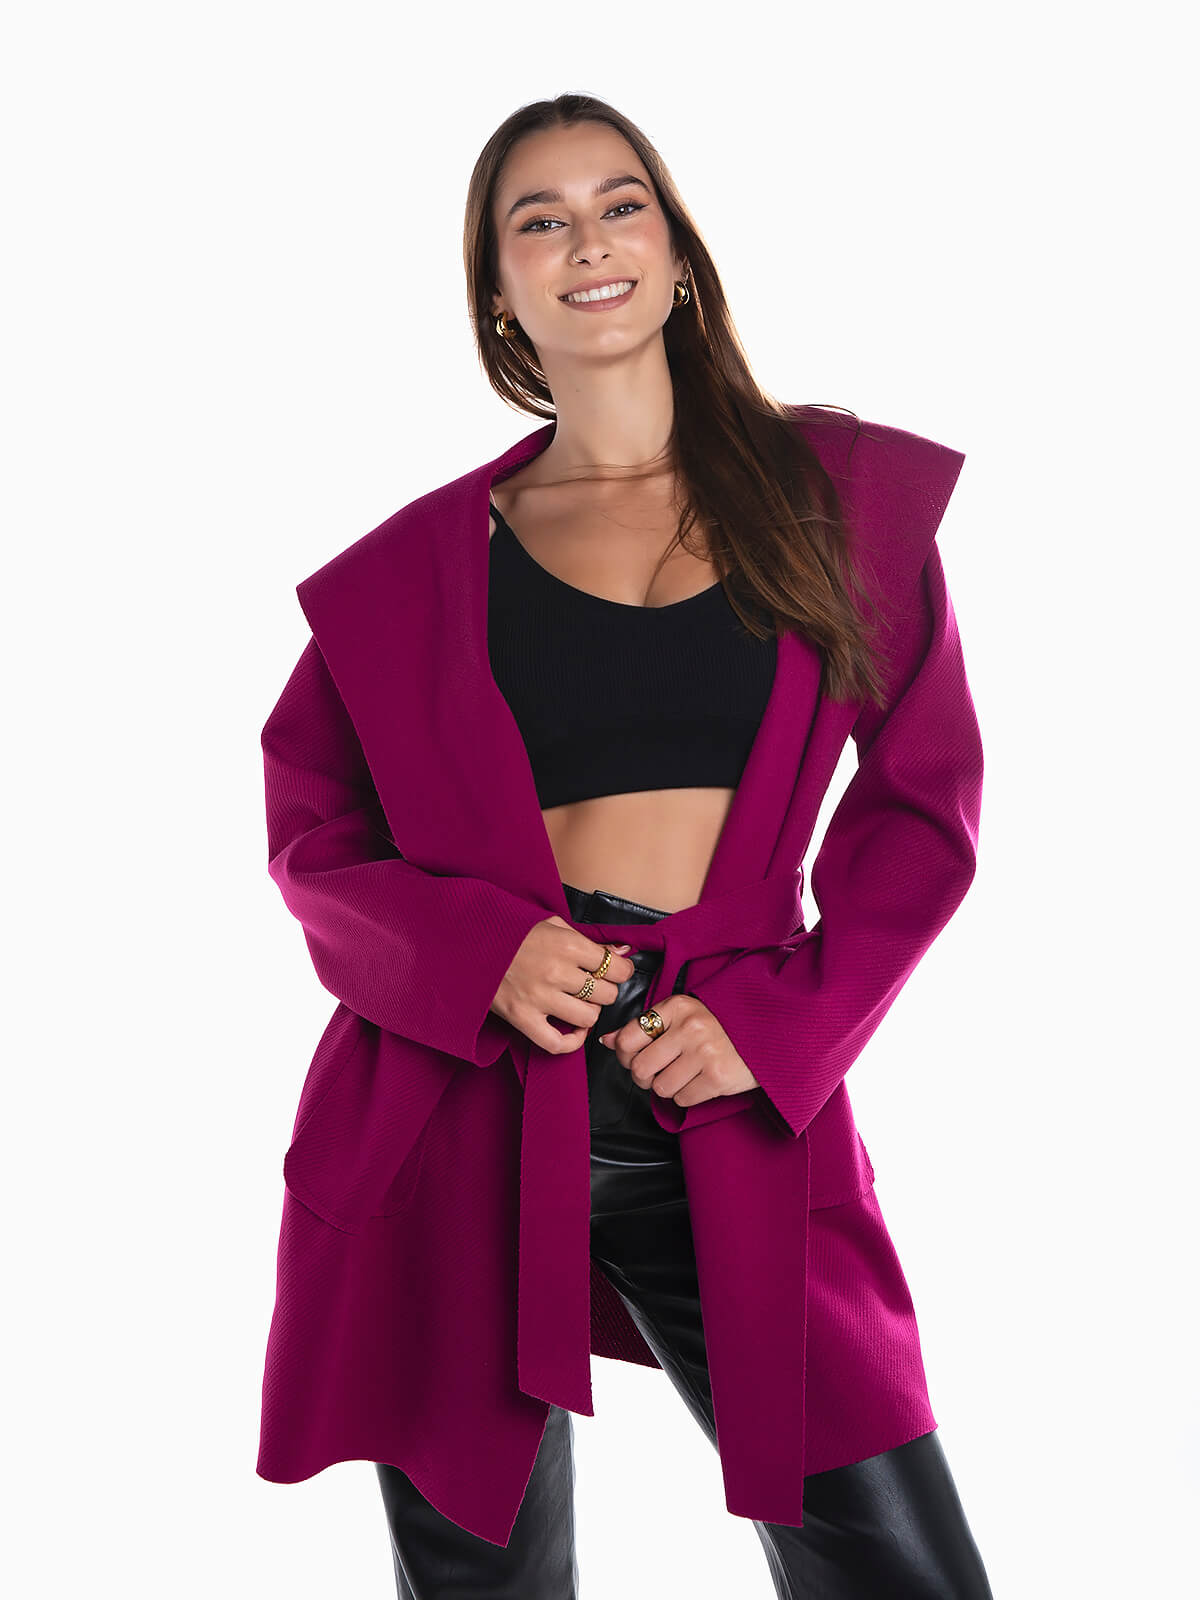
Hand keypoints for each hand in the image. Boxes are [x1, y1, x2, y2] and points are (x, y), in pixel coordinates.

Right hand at [492, 915, 636, 1056]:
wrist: (468, 944)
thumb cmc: (512, 933)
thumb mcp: (552, 925)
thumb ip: (590, 941)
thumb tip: (624, 952)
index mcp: (567, 944)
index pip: (616, 968)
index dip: (621, 971)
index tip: (615, 971)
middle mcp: (556, 972)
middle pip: (606, 994)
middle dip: (604, 990)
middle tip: (592, 985)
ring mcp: (539, 998)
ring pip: (588, 1017)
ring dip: (588, 1011)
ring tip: (578, 1002)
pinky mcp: (522, 1018)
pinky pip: (558, 1043)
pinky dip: (571, 1041)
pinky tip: (573, 1029)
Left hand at [598, 994, 760, 1107]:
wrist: (768, 1034)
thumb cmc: (719, 1026)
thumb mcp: (681, 1015)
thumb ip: (644, 1026)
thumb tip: (606, 1041)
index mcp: (677, 1007)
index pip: (627, 1038)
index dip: (624, 1055)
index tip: (634, 1057)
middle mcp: (689, 1027)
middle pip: (639, 1067)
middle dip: (643, 1076)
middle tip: (658, 1072)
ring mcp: (704, 1053)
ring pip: (659, 1087)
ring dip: (667, 1088)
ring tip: (683, 1076)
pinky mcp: (718, 1077)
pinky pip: (682, 1099)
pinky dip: (686, 1097)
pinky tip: (699, 1082)